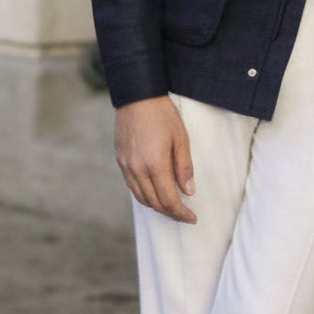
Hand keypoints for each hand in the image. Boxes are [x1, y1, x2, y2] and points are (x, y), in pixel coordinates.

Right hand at [115, 96, 195, 222]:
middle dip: (170, 212)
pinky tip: (155, 192)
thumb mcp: (181, 138)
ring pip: (141, 197)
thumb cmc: (162, 114)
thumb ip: (184, 167)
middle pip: (154, 202)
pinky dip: (144, 194)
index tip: (192, 218)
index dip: (181, 213)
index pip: (169, 199)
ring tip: (171, 206)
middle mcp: (137, 168)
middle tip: (184, 215)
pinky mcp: (121, 160)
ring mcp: (127, 165)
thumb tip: (189, 191)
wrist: (137, 96)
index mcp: (155, 164)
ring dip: (157, 205)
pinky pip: (132, 186)